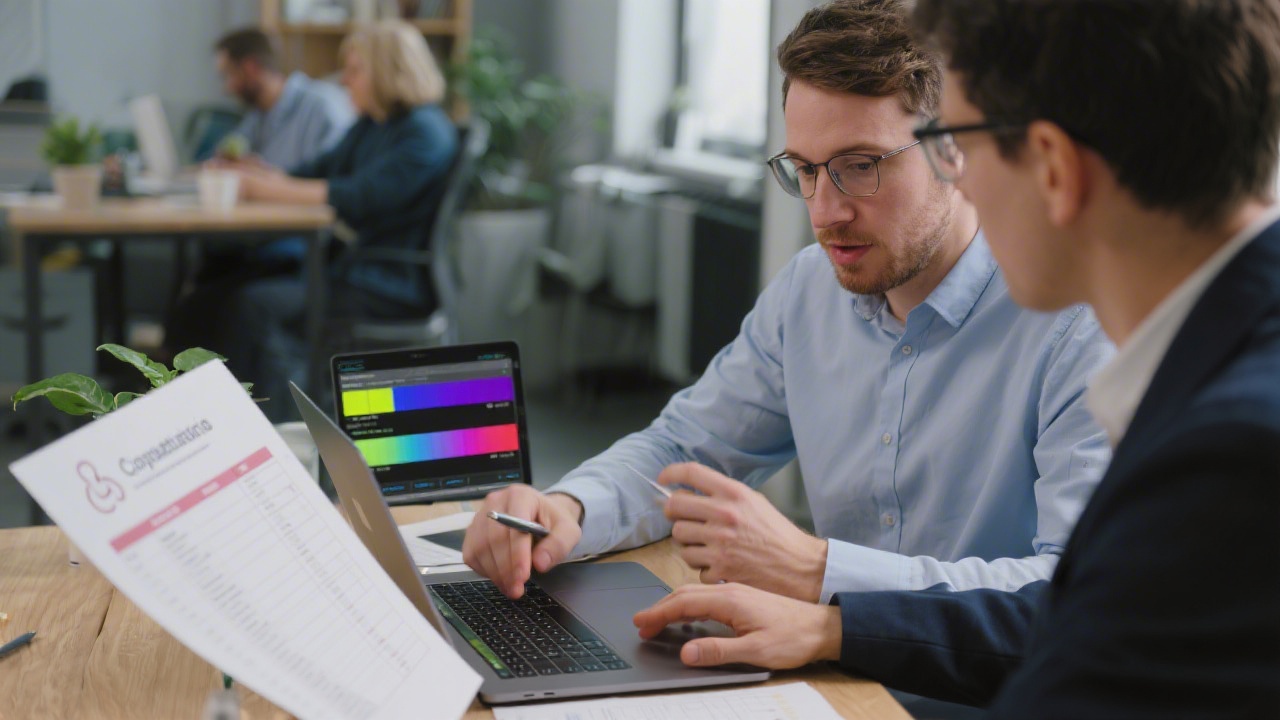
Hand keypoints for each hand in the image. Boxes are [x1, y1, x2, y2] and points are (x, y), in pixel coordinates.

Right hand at [462, 486, 582, 598]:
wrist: (541, 517)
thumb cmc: (552, 522)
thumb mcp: (568, 530)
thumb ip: (558, 545)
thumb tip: (540, 563)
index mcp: (520, 495)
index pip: (515, 526)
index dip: (517, 554)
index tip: (523, 577)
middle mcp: (496, 502)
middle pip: (494, 538)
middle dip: (506, 569)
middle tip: (517, 589)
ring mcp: (480, 516)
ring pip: (480, 548)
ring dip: (495, 573)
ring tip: (512, 588)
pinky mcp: (472, 532)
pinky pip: (472, 555)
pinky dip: (485, 571)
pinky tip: (501, 578)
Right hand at [633, 583, 841, 668]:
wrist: (821, 628)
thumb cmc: (793, 638)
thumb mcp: (755, 651)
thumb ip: (718, 651)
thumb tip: (687, 653)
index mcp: (730, 600)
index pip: (683, 603)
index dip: (658, 612)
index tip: (640, 621)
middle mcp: (731, 592)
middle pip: (684, 595)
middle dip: (659, 609)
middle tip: (642, 624)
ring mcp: (736, 594)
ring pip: (695, 595)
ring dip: (672, 606)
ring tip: (657, 621)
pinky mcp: (743, 599)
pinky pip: (707, 599)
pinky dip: (689, 606)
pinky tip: (687, 618)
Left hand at [660, 463, 827, 600]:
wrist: (799, 566)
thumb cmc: (777, 534)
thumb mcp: (755, 502)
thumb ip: (724, 496)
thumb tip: (690, 494)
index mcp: (734, 493)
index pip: (691, 472)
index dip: (671, 473)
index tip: (663, 479)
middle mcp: (724, 514)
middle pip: (674, 506)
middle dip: (674, 513)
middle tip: (684, 519)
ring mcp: (720, 543)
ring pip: (679, 538)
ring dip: (689, 543)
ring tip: (708, 546)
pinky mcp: (720, 569)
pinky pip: (693, 565)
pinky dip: (703, 568)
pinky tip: (719, 565)